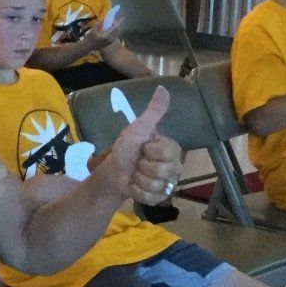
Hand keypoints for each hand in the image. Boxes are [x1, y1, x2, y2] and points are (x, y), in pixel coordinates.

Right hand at [82, 21, 116, 53]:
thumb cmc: (90, 38)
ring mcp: (110, 41)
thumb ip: (100, 24)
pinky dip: (114, 32)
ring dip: (115, 28)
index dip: (119, 22)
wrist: (89, 46)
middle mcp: (110, 39)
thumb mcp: (94, 29)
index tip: (122, 18)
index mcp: (107, 35)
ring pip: (116, 33)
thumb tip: (105, 19)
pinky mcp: (110, 43)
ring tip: (111, 24)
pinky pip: (115, 36)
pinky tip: (110, 30)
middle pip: (117, 30)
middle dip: (116, 25)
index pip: (115, 27)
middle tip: (113, 21)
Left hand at [93, 88, 181, 206]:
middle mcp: (174, 166)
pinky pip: (153, 197)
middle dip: (144, 167)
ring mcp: (168, 183)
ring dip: (140, 180)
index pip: (168, 152)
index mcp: (171, 149)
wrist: (111, 172)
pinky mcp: (160, 198)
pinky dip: (138, 192)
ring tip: (135, 174)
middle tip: (138, 162)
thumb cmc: (125, 149)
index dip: (151, 151)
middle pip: (165, 170)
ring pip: (158, 185)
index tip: (143, 148)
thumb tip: (162, 88)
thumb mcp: (137, 128)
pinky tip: (134, 186)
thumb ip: (153, 111)